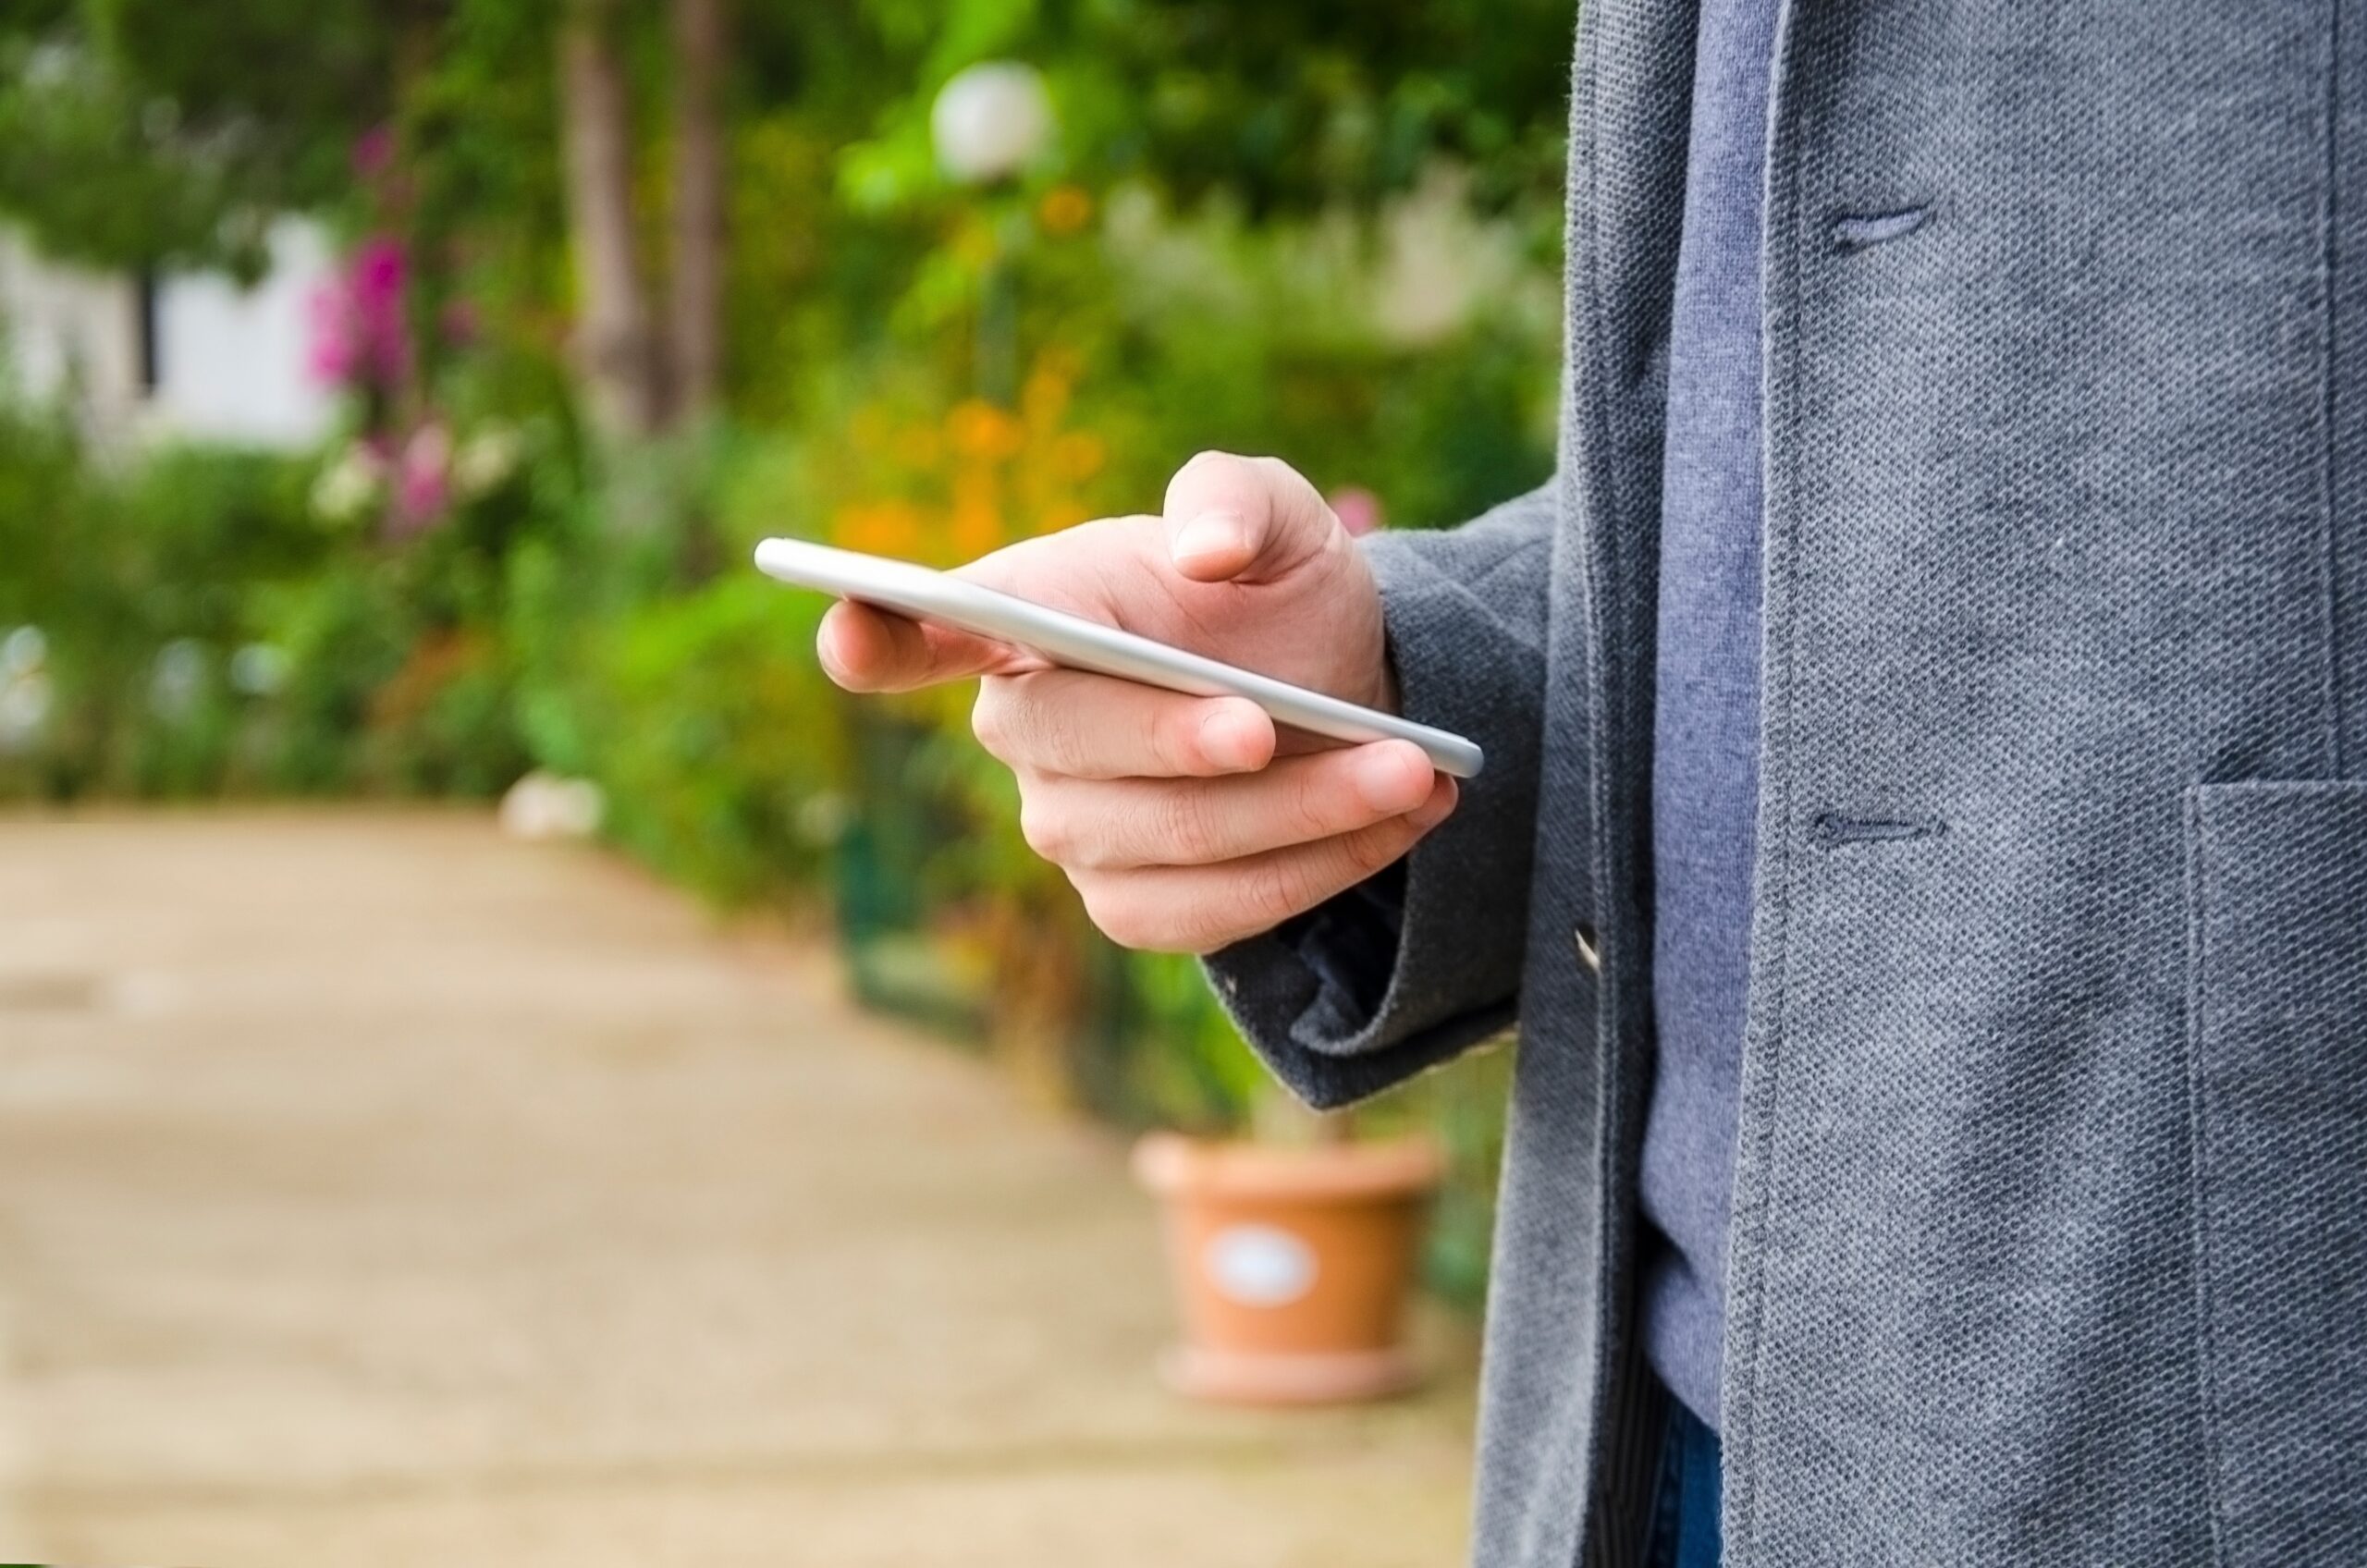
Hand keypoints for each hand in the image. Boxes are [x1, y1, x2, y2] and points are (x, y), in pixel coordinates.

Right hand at [817, 451, 1458, 953]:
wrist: (1342, 693)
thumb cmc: (1277, 595)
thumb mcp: (1285, 520)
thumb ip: (1239, 499)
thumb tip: (1204, 549)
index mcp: (1029, 612)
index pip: (919, 628)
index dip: (876, 631)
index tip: (850, 624)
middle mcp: (1024, 728)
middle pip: (1072, 750)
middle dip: (1182, 742)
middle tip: (1274, 720)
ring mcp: (1070, 828)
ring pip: (1166, 843)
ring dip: (1298, 813)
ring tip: (1413, 771)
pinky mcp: (1133, 904)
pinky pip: (1211, 911)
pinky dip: (1315, 870)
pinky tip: (1394, 820)